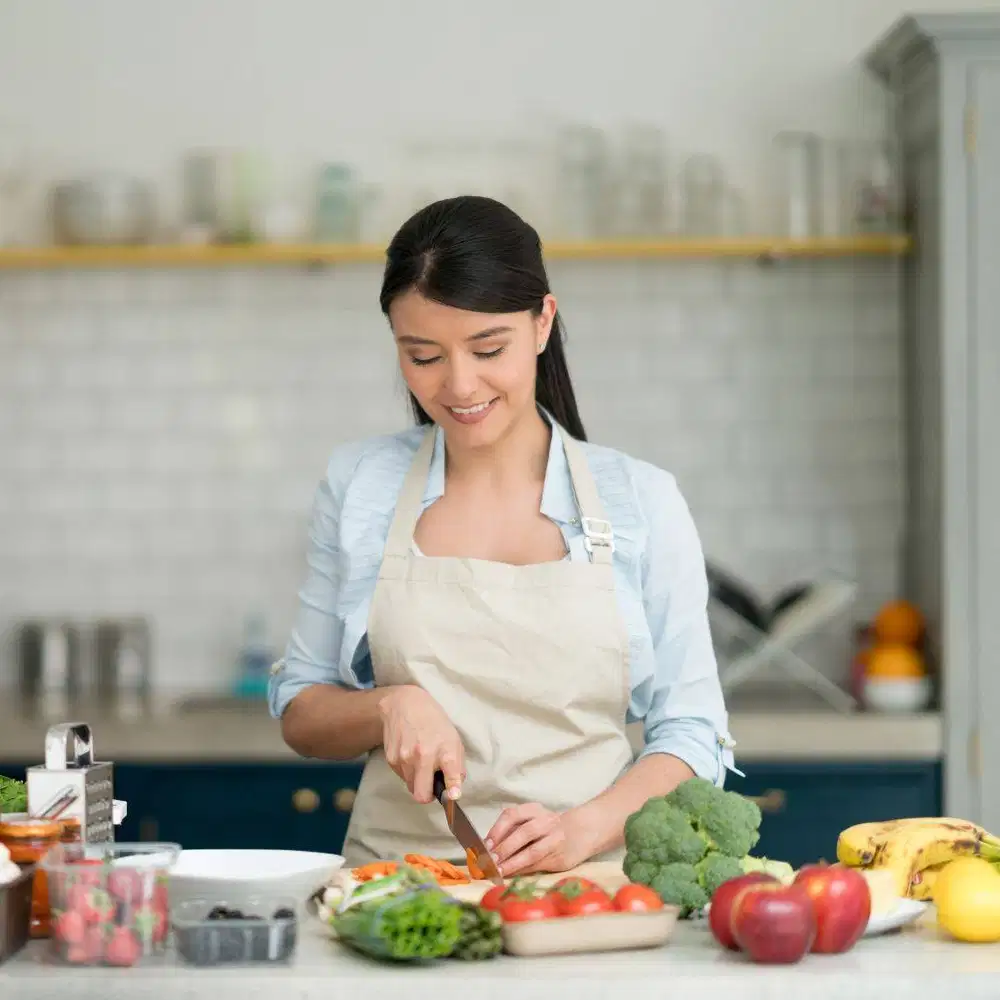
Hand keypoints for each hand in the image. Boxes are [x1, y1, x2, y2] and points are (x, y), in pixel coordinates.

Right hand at [378, 686, 464, 804]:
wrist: (405, 704)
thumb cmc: (435, 723)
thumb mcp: (453, 740)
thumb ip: (456, 767)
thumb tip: (454, 791)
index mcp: (445, 750)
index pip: (451, 778)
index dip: (452, 792)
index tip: (453, 797)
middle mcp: (424, 756)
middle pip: (421, 796)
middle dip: (427, 794)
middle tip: (431, 784)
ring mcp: (405, 758)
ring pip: (411, 787)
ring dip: (417, 780)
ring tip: (420, 760)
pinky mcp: (391, 759)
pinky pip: (402, 777)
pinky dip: (407, 771)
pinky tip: (410, 754)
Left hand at [485, 804, 594, 877]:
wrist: (581, 832)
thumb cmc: (546, 829)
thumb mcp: (531, 821)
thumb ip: (511, 831)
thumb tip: (486, 848)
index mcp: (535, 809)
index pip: (513, 815)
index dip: (498, 829)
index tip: (486, 844)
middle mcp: (547, 821)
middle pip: (524, 833)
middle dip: (505, 848)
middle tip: (490, 860)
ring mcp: (556, 839)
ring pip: (532, 852)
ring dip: (513, 863)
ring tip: (498, 871)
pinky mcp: (560, 857)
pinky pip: (538, 865)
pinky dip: (522, 870)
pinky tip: (511, 875)